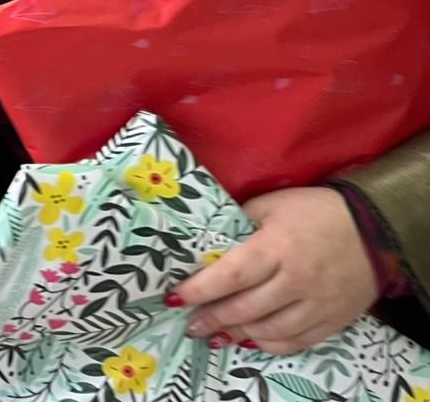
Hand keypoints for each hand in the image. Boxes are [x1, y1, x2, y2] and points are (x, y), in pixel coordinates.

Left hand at [174, 187, 376, 354]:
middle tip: (190, 323)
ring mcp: (317, 304)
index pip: (230, 275)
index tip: (175, 299)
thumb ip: (240, 223)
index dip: (199, 290)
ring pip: (270, 330)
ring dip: (237, 335)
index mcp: (276, 248)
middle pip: (246, 308)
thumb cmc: (315, 211)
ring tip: (214, 335)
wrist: (375, 227)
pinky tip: (251, 342)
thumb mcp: (271, 205)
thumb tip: (209, 243)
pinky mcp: (334, 319)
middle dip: (212, 318)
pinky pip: (298, 341)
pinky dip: (270, 345)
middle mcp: (296, 281)